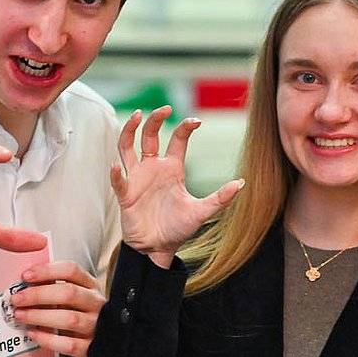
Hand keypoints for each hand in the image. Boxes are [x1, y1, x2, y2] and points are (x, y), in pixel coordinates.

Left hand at [8, 260, 105, 356]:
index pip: (71, 270)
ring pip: (69, 319)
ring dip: (40, 316)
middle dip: (38, 295)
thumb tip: (23, 285)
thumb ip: (53, 288)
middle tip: (17, 299)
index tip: (26, 276)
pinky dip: (48, 339)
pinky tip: (34, 334)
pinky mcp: (91, 347)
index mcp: (90, 285)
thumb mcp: (71, 296)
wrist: (101, 341)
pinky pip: (69, 344)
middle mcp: (95, 303)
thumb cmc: (79, 314)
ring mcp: (96, 325)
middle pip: (69, 293)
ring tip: (21, 315)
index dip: (47, 271)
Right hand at [111, 107, 241, 267]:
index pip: (177, 139)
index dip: (185, 127)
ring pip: (127, 147)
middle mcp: (153, 168)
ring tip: (135, 116)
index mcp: (172, 168)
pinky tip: (115, 166)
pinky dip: (115, 173)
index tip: (196, 121)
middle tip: (164, 108)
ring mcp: (137, 179)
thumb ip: (220, 198)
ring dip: (129, 131)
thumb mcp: (202, 212)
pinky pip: (118, 180)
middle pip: (149, 135)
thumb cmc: (178, 228)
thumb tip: (242, 183)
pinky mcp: (125, 194)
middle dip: (155, 119)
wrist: (158, 248)